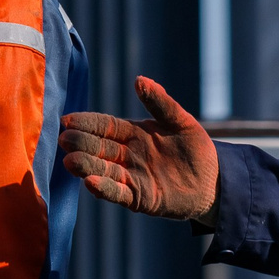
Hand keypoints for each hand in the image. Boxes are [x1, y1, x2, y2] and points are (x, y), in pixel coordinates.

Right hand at [60, 75, 219, 220]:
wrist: (214, 181)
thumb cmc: (195, 148)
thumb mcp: (180, 120)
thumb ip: (160, 102)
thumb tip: (139, 80)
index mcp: (132, 134)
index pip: (104, 126)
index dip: (86, 123)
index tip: (66, 120)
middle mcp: (127, 155)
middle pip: (99, 148)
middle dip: (80, 144)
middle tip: (64, 139)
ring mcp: (132, 177)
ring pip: (103, 170)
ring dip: (86, 167)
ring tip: (70, 162)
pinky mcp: (140, 198)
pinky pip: (119, 193)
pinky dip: (105, 189)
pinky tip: (91, 183)